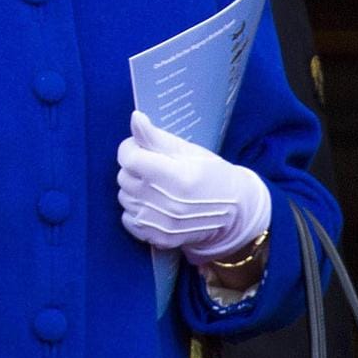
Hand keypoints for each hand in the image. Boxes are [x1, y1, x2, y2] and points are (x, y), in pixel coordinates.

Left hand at [115, 112, 271, 264]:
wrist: (234, 214)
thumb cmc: (212, 175)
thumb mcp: (189, 151)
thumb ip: (157, 137)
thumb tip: (135, 119)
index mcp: (177, 176)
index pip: (129, 158)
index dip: (131, 148)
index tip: (141, 147)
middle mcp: (167, 203)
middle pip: (124, 177)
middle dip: (134, 168)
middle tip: (153, 167)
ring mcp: (161, 224)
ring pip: (124, 198)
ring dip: (134, 189)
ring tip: (155, 186)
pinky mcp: (158, 238)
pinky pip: (128, 219)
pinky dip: (136, 210)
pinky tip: (153, 204)